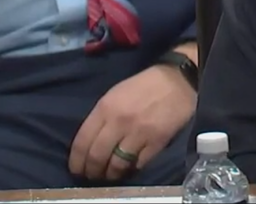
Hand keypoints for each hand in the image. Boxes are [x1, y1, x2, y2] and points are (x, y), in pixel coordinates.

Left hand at [69, 63, 196, 180]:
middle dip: (92, 171)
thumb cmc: (144, 86)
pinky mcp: (158, 141)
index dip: (76, 161)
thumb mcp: (115, 94)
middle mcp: (119, 122)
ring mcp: (139, 133)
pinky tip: (131, 167)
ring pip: (117, 164)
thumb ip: (101, 117)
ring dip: (111, 174)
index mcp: (105, 108)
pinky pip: (139, 163)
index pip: (82, 142)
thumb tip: (91, 143)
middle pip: (97, 157)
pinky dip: (133, 168)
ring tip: (111, 175)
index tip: (77, 169)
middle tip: (93, 176)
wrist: (178, 79)